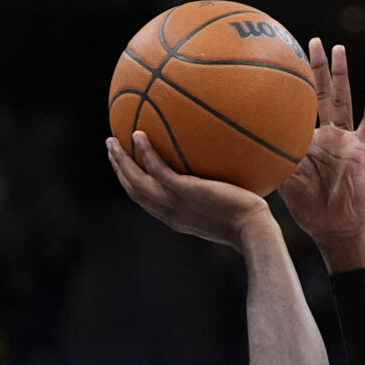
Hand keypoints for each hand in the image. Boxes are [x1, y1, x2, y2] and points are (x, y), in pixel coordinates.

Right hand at [107, 132, 274, 245]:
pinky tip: (139, 134)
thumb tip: (221, 171)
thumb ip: (213, 193)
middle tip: (111, 147)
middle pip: (134, 190)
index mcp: (174, 217)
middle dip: (118, 168)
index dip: (130, 182)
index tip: (123, 166)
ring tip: (112, 141)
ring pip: (137, 182)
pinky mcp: (185, 192)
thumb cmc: (247, 221)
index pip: (145, 200)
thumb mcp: (223, 208)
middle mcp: (169, 213)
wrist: (253, 230)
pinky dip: (145, 152)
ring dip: (121, 161)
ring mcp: (175, 203)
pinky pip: (158, 170)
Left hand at [278, 38, 364, 270]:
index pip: (296, 108)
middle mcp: (325, 136)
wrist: (334, 228)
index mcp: (305, 141)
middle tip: (310, 42)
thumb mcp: (283, 181)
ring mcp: (344, 141)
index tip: (280, 63)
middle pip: (320, 94)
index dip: (290, 89)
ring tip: (338, 49)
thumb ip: (270, 160)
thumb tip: (243, 145)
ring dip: (341, 74)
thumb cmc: (307, 210)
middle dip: (316, 68)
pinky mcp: (360, 149)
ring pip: (343, 99)